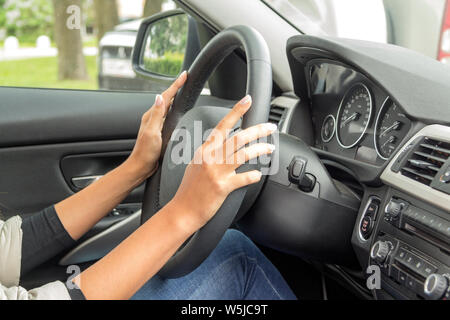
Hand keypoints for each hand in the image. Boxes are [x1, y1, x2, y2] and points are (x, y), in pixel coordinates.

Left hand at [126, 71, 187, 178]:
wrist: (141, 167)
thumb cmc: (145, 152)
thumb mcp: (152, 132)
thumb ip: (156, 115)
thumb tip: (158, 97)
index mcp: (151, 116)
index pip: (166, 96)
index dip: (176, 85)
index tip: (184, 75)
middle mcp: (152, 118)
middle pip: (166, 98)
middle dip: (176, 88)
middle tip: (185, 79)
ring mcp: (156, 124)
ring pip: (167, 106)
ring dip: (175, 97)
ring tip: (183, 90)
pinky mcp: (159, 131)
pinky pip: (168, 116)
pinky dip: (174, 109)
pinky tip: (177, 111)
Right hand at [170, 95, 276, 232]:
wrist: (182, 210)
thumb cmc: (189, 190)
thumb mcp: (196, 164)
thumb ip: (210, 153)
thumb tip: (223, 145)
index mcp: (205, 150)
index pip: (223, 125)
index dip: (236, 111)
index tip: (247, 101)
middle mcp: (211, 158)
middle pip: (238, 137)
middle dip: (258, 130)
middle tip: (270, 127)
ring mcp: (217, 172)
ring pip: (244, 154)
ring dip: (260, 150)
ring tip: (270, 149)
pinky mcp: (223, 187)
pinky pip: (245, 178)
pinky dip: (254, 176)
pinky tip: (258, 175)